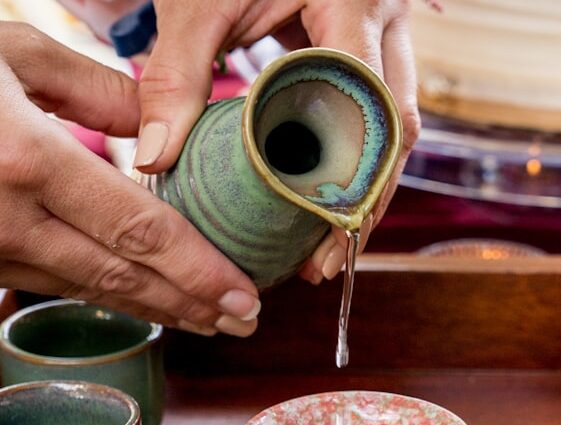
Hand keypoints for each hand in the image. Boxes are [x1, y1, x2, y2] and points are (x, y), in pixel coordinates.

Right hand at [0, 22, 259, 335]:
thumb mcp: (8, 51)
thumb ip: (94, 88)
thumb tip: (159, 124)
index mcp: (25, 161)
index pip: (139, 231)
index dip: (199, 270)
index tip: (247, 295)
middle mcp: (4, 218)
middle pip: (121, 277)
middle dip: (191, 305)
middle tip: (246, 322)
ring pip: (85, 289)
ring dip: (153, 308)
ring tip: (208, 319)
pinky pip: (45, 282)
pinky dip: (101, 294)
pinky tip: (139, 300)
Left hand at [134, 0, 419, 284]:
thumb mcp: (201, 0)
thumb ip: (178, 71)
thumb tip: (157, 159)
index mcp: (355, 4)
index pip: (370, 102)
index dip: (356, 174)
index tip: (324, 228)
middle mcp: (388, 24)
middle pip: (397, 130)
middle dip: (365, 201)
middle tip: (326, 258)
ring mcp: (390, 39)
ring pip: (397, 130)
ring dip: (366, 191)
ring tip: (327, 247)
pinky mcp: (377, 54)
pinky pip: (379, 118)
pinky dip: (356, 164)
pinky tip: (325, 203)